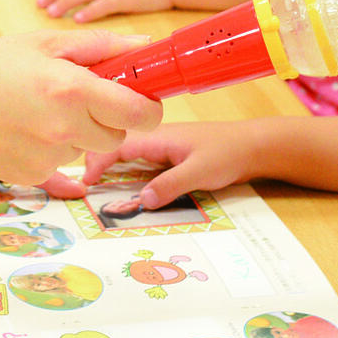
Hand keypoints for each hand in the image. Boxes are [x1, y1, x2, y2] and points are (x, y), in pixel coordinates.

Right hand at [0, 30, 161, 186]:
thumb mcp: (39, 43)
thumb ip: (97, 47)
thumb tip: (143, 45)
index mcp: (71, 89)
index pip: (141, 113)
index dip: (148, 106)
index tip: (139, 97)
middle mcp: (64, 128)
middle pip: (118, 135)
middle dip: (109, 118)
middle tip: (77, 97)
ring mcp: (48, 157)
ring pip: (86, 149)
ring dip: (76, 133)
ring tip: (35, 110)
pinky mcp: (32, 177)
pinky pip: (59, 163)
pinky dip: (49, 148)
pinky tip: (20, 129)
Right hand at [80, 122, 267, 208]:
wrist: (254, 146)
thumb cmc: (228, 153)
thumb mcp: (199, 172)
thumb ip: (170, 186)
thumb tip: (141, 201)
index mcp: (158, 137)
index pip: (117, 144)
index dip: (97, 160)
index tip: (86, 182)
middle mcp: (155, 139)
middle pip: (116, 146)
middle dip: (96, 162)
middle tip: (84, 187)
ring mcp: (162, 146)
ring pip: (126, 154)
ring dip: (110, 167)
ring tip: (96, 188)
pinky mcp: (169, 156)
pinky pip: (140, 162)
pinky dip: (126, 172)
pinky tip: (124, 186)